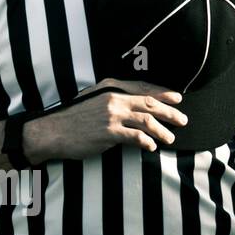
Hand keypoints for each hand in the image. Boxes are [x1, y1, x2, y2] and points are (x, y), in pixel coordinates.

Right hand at [22, 78, 187, 164]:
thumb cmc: (71, 119)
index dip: (163, 94)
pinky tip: (152, 147)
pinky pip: (136, 137)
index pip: (142, 88)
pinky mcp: (109, 132)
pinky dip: (147, 142)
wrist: (52, 131)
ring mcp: (111, 115)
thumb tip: (133, 108)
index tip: (177, 99)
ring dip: (162, 130)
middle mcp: (113, 98)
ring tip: (171, 138)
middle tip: (182, 120)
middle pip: (149, 103)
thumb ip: (112, 101)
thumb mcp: (92, 101)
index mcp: (109, 87)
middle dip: (169, 112)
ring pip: (147, 121)